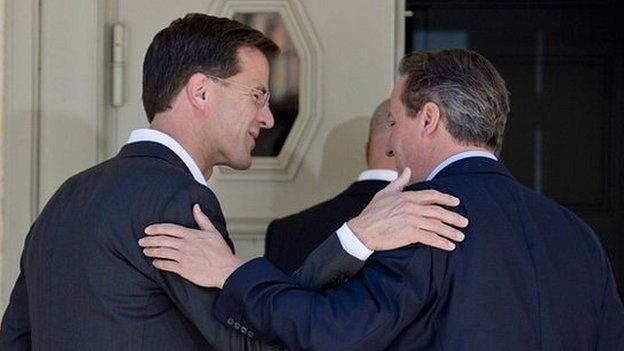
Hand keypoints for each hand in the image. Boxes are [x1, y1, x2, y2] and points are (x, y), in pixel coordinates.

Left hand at [138, 204, 242, 288]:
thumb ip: (202, 219)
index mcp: (192, 235)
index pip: (169, 228)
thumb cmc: (221, 252)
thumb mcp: (213, 232)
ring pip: (162, 252)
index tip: (147, 230)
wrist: (226, 269)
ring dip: (151, 251)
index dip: (156, 228)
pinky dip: (159, 263)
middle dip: (149, 240)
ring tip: (145, 251)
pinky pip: (167, 265)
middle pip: (162, 240)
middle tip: (141, 241)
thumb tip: (195, 206)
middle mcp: (185, 245)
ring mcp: (184, 257)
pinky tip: (155, 262)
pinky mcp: (183, 269)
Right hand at [348, 167, 468, 251]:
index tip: (456, 202)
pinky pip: (430, 238)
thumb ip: (399, 182)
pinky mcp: (409, 234)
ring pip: (437, 225)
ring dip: (450, 232)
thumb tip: (407, 169)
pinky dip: (441, 242)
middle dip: (454, 217)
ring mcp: (411, 220)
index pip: (432, 195)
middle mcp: (411, 207)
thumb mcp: (384, 193)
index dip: (446, 198)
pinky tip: (448, 246)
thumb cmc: (372, 213)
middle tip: (464, 222)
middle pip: (438, 211)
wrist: (362, 231)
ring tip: (460, 236)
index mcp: (407, 196)